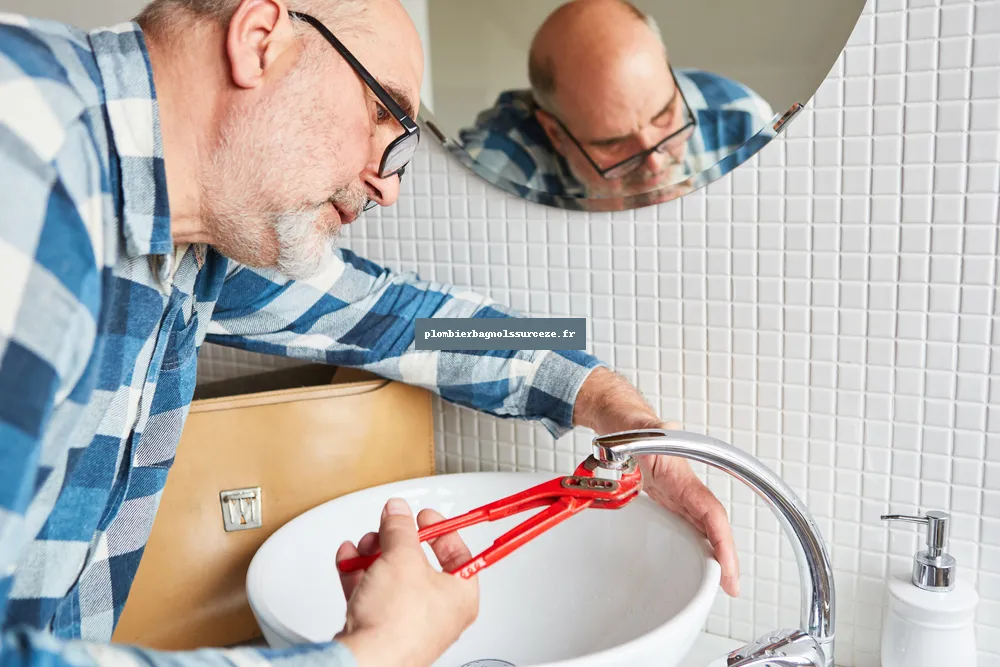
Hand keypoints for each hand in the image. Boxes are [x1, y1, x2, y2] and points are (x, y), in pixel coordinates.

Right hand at [334, 498, 479, 666]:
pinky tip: (349, 559)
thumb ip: (400, 528)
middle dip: (397, 542)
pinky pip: (373, 595)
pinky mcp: (382, 630)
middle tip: (388, 527)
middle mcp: (439, 612)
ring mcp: (409, 623)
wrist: (365, 661)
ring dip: (375, 555)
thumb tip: (398, 511)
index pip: (458, 554)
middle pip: (419, 564)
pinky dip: (360, 575)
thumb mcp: (402, 557)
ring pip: (392, 578)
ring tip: (365, 544)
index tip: (424, 516)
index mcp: (460, 595)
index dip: (441, 530)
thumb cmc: (398, 624)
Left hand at [572, 367, 739, 597]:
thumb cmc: (629, 426)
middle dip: (726, 555)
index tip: (727, 563)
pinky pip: (687, 526)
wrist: (620, 423)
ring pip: (702, 528)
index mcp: (680, 474)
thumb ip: (639, 436)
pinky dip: (697, 546)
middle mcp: (683, 487)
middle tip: (732, 585)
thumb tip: (638, 442)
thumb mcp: (633, 432)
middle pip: (713, 525)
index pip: (709, 509)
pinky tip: (700, 564)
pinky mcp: (666, 502)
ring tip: (724, 583)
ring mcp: (675, 496)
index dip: (722, 538)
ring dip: (714, 554)